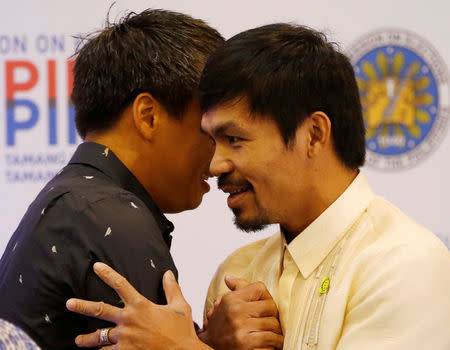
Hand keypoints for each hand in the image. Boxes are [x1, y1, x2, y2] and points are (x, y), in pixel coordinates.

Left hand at [66, 262, 209, 349]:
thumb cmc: (182, 331)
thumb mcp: (180, 306)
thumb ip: (172, 288)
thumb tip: (167, 273)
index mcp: (141, 305)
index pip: (121, 284)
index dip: (107, 274)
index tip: (96, 267)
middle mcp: (129, 320)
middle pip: (100, 309)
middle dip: (82, 306)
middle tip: (69, 303)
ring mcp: (125, 338)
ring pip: (99, 337)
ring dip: (87, 339)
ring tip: (78, 340)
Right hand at [198, 276, 282, 349]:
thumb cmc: (220, 328)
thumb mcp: (224, 306)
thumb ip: (234, 290)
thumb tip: (229, 278)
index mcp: (231, 300)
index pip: (260, 288)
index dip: (266, 296)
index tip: (264, 305)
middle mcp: (235, 312)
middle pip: (270, 306)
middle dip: (273, 315)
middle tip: (270, 320)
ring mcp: (240, 328)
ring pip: (273, 324)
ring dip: (276, 331)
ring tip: (271, 332)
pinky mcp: (246, 344)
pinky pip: (272, 339)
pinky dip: (276, 342)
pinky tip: (272, 343)